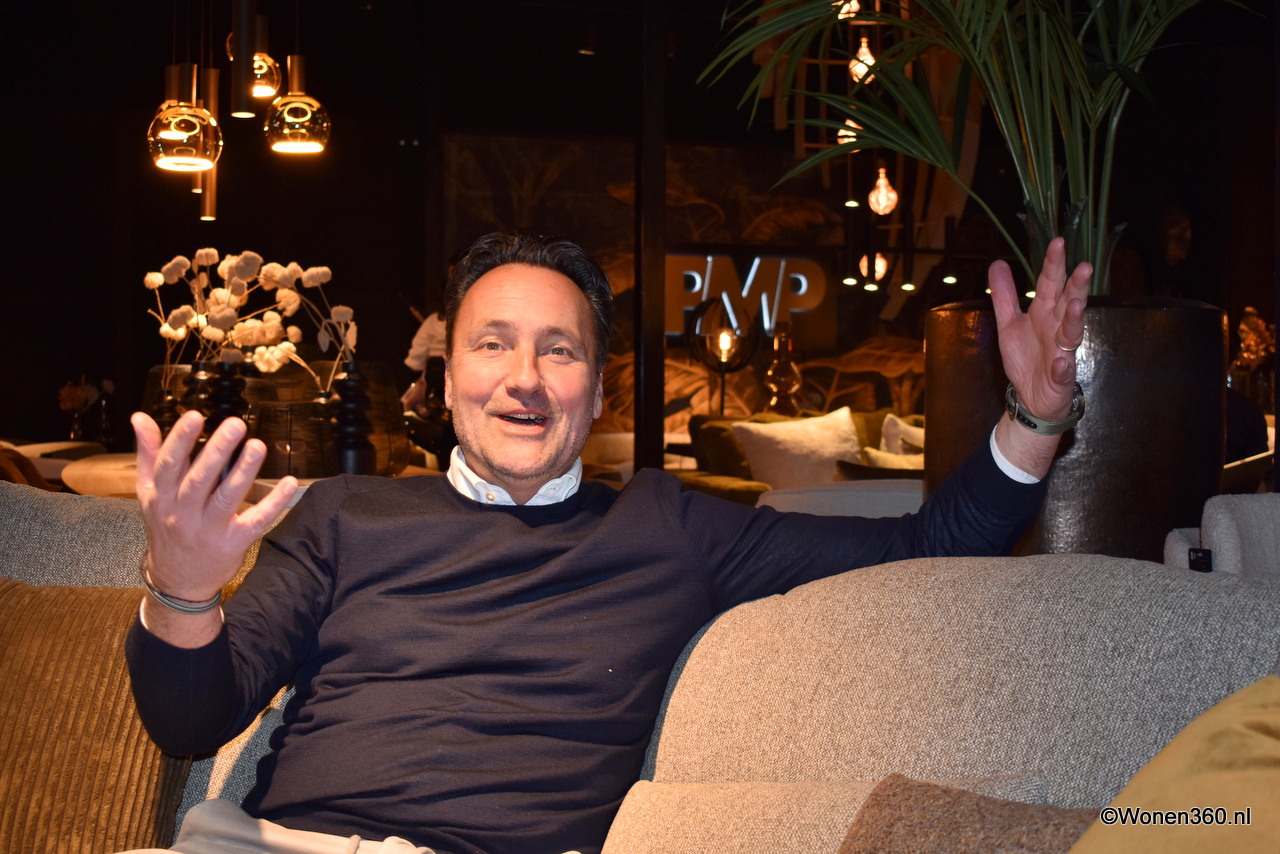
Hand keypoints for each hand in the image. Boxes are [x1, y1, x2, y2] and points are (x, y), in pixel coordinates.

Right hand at [132, 410, 296, 603]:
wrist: (176, 581)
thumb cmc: (165, 526)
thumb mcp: (149, 493)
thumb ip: (149, 454)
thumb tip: (140, 416)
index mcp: (161, 496)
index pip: (169, 464)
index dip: (180, 440)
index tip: (196, 415)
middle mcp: (182, 513)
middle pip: (199, 479)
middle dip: (218, 451)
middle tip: (235, 424)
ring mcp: (208, 530)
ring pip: (226, 498)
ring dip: (243, 472)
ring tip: (258, 446)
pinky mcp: (233, 543)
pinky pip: (256, 521)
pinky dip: (274, 503)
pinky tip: (289, 483)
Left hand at [989, 237, 1090, 420]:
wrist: (1031, 396)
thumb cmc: (1026, 357)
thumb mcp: (1009, 323)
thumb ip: (1004, 295)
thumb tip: (998, 262)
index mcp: (1044, 312)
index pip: (1050, 284)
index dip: (1053, 264)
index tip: (1058, 242)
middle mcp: (1057, 328)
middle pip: (1068, 303)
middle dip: (1076, 286)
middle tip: (1084, 266)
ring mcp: (1061, 352)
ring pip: (1072, 333)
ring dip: (1075, 319)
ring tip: (1077, 305)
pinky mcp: (1060, 378)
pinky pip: (1063, 372)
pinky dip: (1063, 368)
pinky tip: (1061, 363)